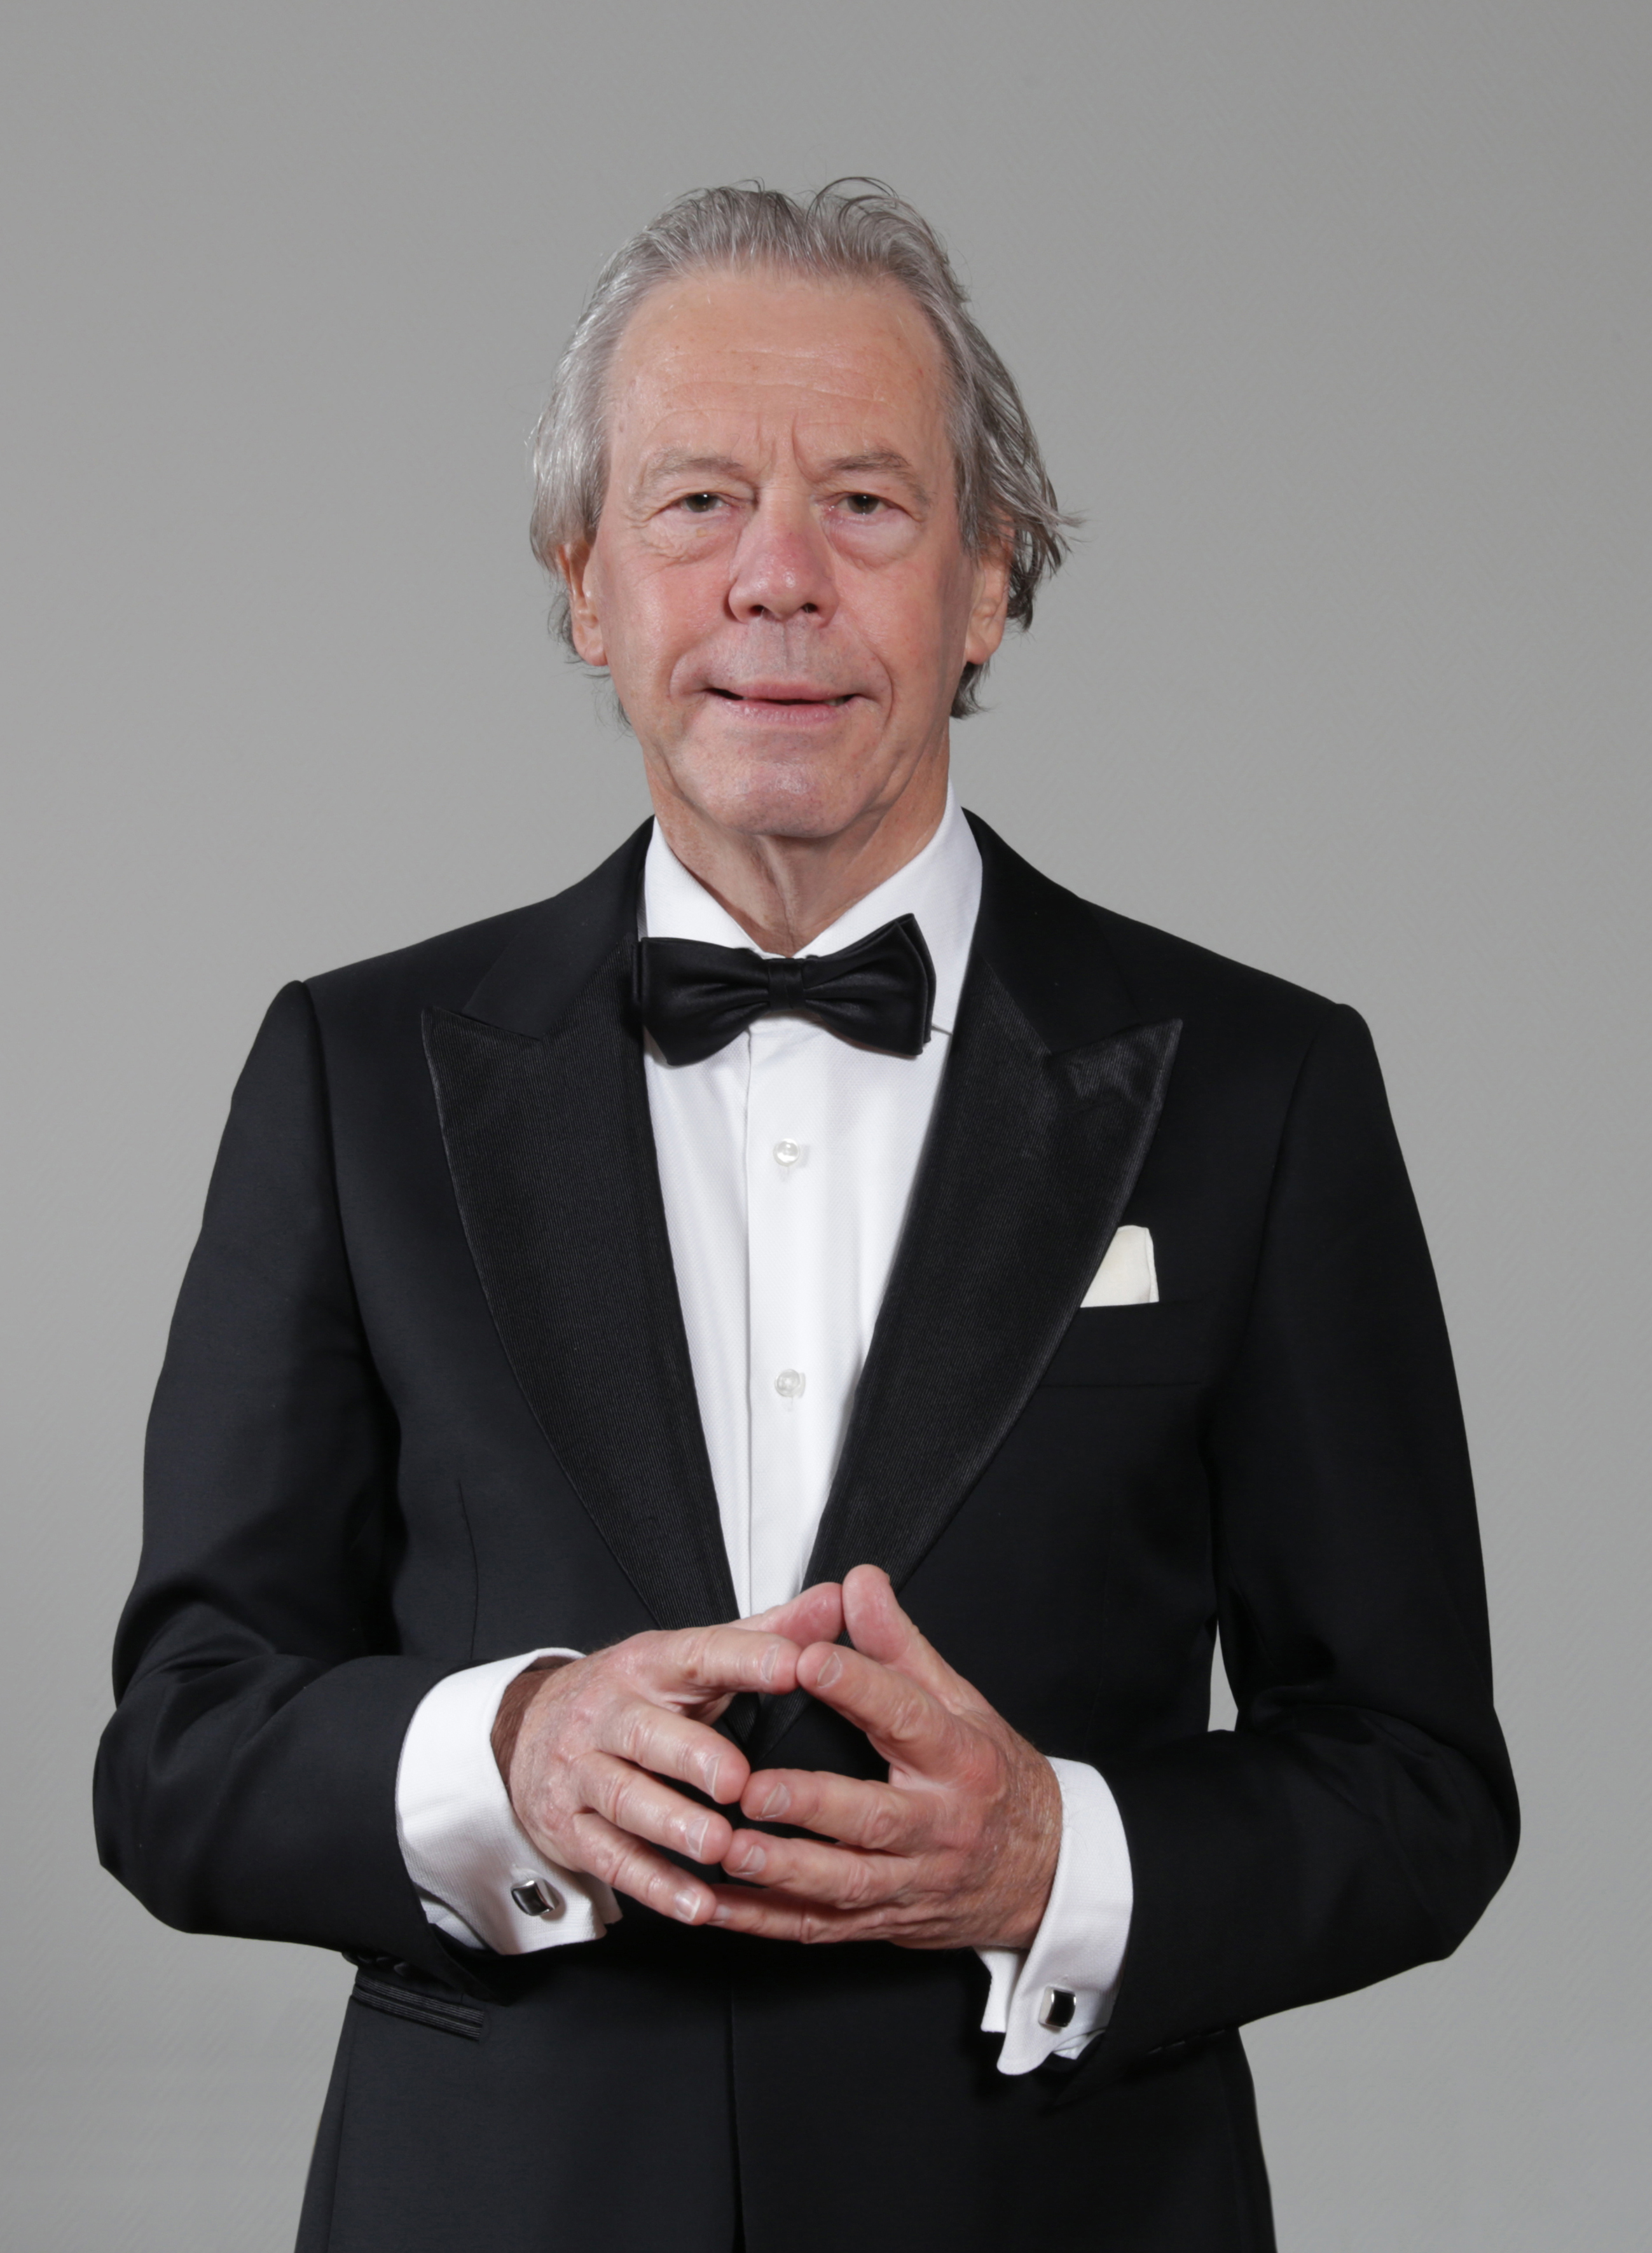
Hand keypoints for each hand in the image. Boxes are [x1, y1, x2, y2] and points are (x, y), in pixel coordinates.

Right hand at [494, 1582, 844, 1926]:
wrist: (528, 1731)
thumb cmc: (633, 1696)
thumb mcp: (692, 1659)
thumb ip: (768, 1634)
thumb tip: (835, 1601)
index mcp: (650, 1665)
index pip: (699, 1654)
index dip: (746, 1659)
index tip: (794, 1665)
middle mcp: (610, 1714)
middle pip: (647, 1734)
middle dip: (692, 1756)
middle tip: (738, 1780)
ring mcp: (583, 1773)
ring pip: (624, 1799)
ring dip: (673, 1826)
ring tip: (719, 1845)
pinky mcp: (571, 1828)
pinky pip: (611, 1859)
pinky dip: (654, 1885)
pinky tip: (696, 1904)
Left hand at [708, 1565, 1061, 1950]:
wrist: (1044, 1872)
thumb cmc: (992, 1775)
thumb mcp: (961, 1701)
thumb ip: (900, 1644)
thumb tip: (858, 1582)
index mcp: (958, 1759)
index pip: (908, 1716)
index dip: (859, 1685)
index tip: (806, 1659)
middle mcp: (938, 1824)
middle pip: (872, 1819)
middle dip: (809, 1805)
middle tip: (749, 1788)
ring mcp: (912, 1882)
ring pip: (843, 1884)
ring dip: (781, 1872)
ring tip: (726, 1849)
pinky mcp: (885, 1923)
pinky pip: (820, 1929)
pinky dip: (765, 1922)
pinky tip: (717, 1905)